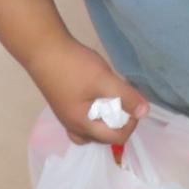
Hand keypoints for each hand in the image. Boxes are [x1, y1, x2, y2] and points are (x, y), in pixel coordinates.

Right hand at [25, 35, 147, 146]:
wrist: (43, 49)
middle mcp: (71, 125)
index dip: (131, 124)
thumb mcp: (104, 80)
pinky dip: (93, 114)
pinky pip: (81, 119)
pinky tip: (96, 97)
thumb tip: (145, 112)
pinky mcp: (61, 104)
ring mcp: (64, 115)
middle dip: (118, 124)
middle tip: (124, 103)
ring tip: (111, 104)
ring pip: (89, 131)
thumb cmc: (74, 66)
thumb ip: (126, 97)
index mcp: (82, 124)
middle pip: (101, 138)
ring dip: (104, 122)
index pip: (115, 138)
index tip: (134, 105)